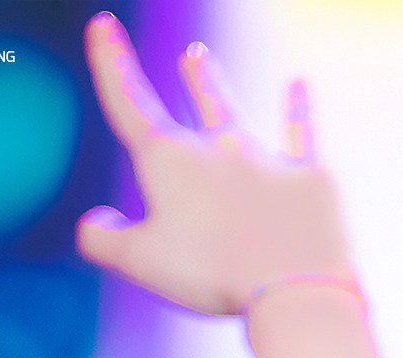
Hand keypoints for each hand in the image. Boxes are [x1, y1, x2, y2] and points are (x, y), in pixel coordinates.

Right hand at [75, 13, 357, 315]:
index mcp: (169, 161)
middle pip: (198, 106)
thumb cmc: (212, 276)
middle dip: (191, 81)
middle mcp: (217, 148)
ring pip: (234, 112)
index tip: (103, 25)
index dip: (112, 63)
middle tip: (191, 58)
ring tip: (201, 60)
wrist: (292, 286)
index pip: (129, 103)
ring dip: (216, 86)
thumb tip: (92, 223)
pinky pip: (303, 134)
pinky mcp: (311, 177)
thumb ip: (104, 241)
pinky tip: (300, 82)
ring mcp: (266, 157)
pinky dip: (299, 108)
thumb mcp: (142, 263)